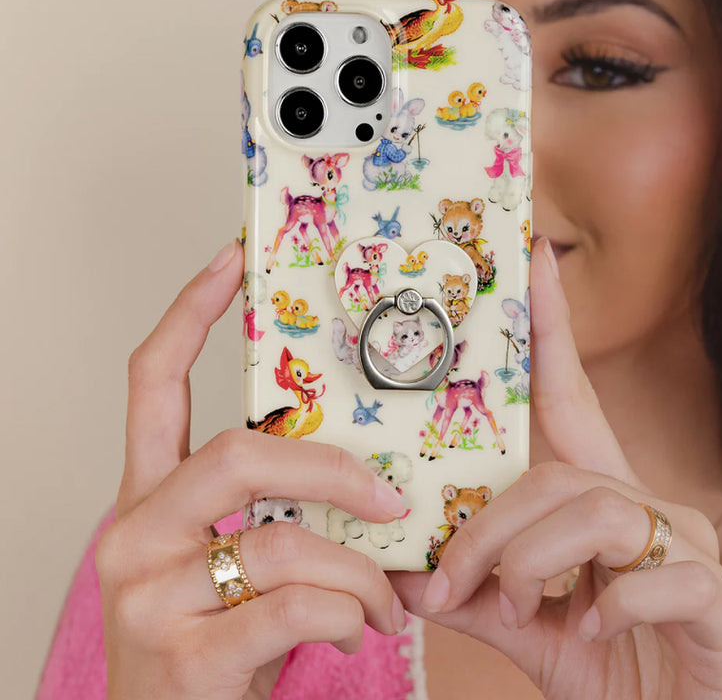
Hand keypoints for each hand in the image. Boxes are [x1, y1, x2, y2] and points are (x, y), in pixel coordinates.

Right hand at [96, 241, 408, 699]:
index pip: (150, 382)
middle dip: (331, 470)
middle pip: (237, 454)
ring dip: (362, 573)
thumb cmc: (219, 643)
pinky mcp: (185, 657)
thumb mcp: (231, 565)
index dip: (188, 313)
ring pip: (286, 543)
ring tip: (391, 603)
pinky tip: (363, 635)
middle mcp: (133, 534)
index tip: (233, 259)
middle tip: (391, 497)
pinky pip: (298, 608)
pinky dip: (351, 617)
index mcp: (148, 498)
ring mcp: (149, 596)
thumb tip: (363, 467)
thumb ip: (271, 510)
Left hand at [389, 237, 721, 698]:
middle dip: (489, 528)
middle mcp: (645, 502)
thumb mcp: (523, 621)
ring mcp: (684, 546)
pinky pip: (655, 576)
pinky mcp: (714, 599)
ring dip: (532, 563)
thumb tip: (404, 573)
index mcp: (594, 494)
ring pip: (595, 511)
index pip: (568, 391)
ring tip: (515, 609)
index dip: (551, 325)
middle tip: (447, 583)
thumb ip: (472, 591)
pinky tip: (589, 630)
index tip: (534, 257)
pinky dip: (607, 607)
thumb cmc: (601, 661)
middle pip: (554, 473)